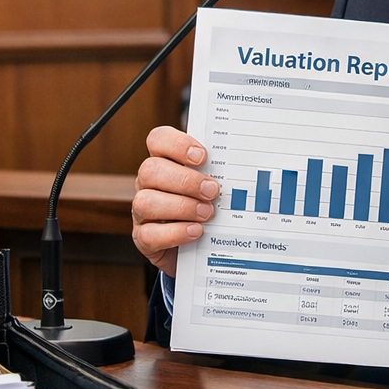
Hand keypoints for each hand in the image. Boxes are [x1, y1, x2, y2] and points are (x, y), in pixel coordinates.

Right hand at [131, 126, 218, 276]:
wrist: (199, 249)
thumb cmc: (208, 209)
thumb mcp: (213, 187)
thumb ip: (220, 174)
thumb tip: (245, 166)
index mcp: (164, 162)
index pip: (158, 140)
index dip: (177, 144)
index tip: (202, 157)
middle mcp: (148, 184)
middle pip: (151, 170)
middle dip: (185, 180)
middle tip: (212, 191)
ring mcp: (142, 212)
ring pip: (146, 202)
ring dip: (181, 207)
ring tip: (207, 214)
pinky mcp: (144, 238)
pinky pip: (149, 234)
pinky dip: (175, 233)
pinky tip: (196, 232)